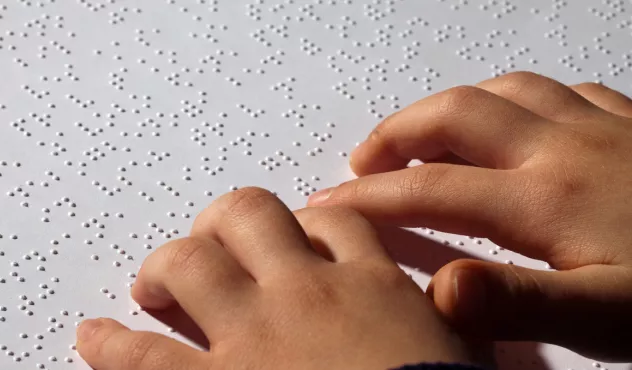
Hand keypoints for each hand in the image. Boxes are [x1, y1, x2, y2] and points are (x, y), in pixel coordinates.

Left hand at [76, 188, 472, 369]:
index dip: (308, 223)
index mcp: (373, 287)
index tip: (296, 234)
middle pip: (250, 215)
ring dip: (166, 266)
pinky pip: (145, 357)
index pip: (333, 223)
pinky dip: (111, 345)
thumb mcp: (466, 358)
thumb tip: (451, 302)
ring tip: (154, 282)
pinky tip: (92, 337)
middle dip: (224, 223)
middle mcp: (306, 295)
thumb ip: (453, 320)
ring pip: (191, 263)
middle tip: (214, 242)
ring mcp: (254, 338)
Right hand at [307, 72, 631, 361]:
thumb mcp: (611, 318)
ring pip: (503, 91)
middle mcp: (563, 149)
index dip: (369, 197)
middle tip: (362, 160)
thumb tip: (440, 291)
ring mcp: (600, 128)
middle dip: (396, 136)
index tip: (328, 204)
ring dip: (450, 108)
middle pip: (454, 117)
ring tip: (423, 132)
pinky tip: (519, 118)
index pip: (429, 189)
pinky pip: (562, 90)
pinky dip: (518, 99)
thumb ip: (521, 303)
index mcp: (546, 198)